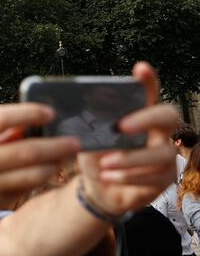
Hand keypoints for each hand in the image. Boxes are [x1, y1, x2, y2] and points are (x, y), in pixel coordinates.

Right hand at [0, 103, 80, 230]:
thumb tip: (26, 125)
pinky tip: (46, 173)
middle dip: (56, 145)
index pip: (1, 117)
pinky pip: (23, 191)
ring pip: (32, 175)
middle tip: (74, 141)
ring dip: (54, 166)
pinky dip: (38, 181)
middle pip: (26, 150)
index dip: (29, 112)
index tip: (49, 111)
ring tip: (64, 158)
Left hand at [80, 62, 178, 216]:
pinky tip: (109, 176)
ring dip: (130, 158)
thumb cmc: (97, 156)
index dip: (148, 80)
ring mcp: (164, 155)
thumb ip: (93, 122)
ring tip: (105, 163)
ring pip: (162, 153)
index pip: (148, 93)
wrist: (98, 187)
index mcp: (139, 117)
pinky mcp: (164, 178)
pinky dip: (127, 176)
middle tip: (121, 126)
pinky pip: (153, 177)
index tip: (140, 68)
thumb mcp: (90, 138)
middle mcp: (158, 132)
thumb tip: (86, 105)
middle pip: (169, 116)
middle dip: (147, 119)